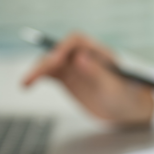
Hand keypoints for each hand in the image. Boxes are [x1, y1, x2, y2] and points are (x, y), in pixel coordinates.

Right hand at [22, 32, 153, 126]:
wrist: (128, 112)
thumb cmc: (127, 97)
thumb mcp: (114, 88)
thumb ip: (97, 73)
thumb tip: (79, 57)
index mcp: (99, 53)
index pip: (76, 41)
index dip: (62, 48)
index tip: (54, 62)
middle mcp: (85, 56)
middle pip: (60, 51)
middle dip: (46, 61)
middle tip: (35, 76)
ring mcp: (76, 67)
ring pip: (51, 63)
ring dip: (38, 70)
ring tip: (25, 83)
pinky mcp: (69, 79)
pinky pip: (50, 74)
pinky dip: (38, 77)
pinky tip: (28, 84)